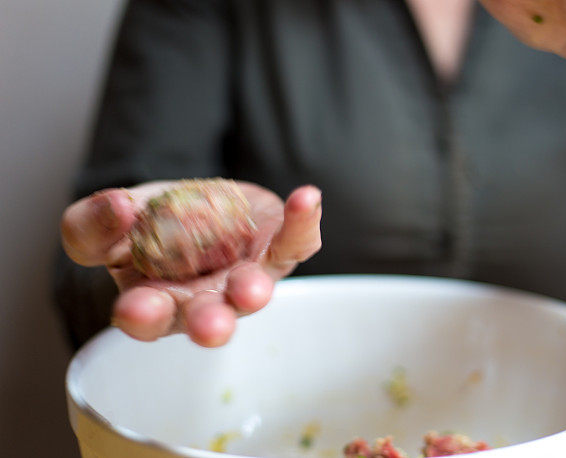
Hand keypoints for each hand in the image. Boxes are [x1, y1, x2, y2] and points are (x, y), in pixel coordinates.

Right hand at [61, 181, 321, 346]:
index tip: (135, 308)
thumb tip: (116, 207)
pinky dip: (302, 222)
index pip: (145, 317)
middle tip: (209, 328)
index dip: (140, 317)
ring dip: (252, 290)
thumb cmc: (150, 227)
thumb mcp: (109, 223)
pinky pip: (295, 242)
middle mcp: (205, 300)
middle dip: (208, 324)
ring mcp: (246, 278)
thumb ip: (92, 226)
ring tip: (252, 288)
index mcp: (156, 303)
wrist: (199, 205)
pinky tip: (305, 199)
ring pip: (251, 290)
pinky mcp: (278, 250)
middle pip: (205, 319)